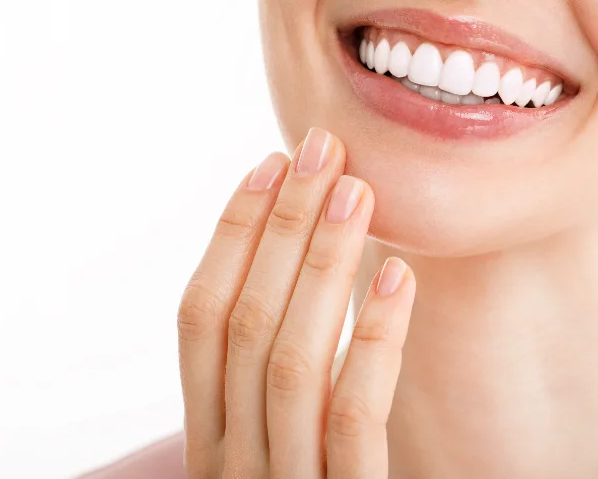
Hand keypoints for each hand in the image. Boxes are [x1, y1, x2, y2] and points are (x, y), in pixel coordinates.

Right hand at [177, 128, 416, 478]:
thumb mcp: (274, 447)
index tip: (269, 165)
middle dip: (281, 226)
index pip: (199, 319)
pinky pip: (353, 417)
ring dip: (323, 264)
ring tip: (359, 192)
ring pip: (291, 359)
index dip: (230, 234)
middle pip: (246, 324)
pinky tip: (397, 278)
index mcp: (205, 437)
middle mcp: (230, 463)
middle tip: (323, 151)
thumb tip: (292, 259)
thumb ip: (268, 383)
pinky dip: (372, 341)